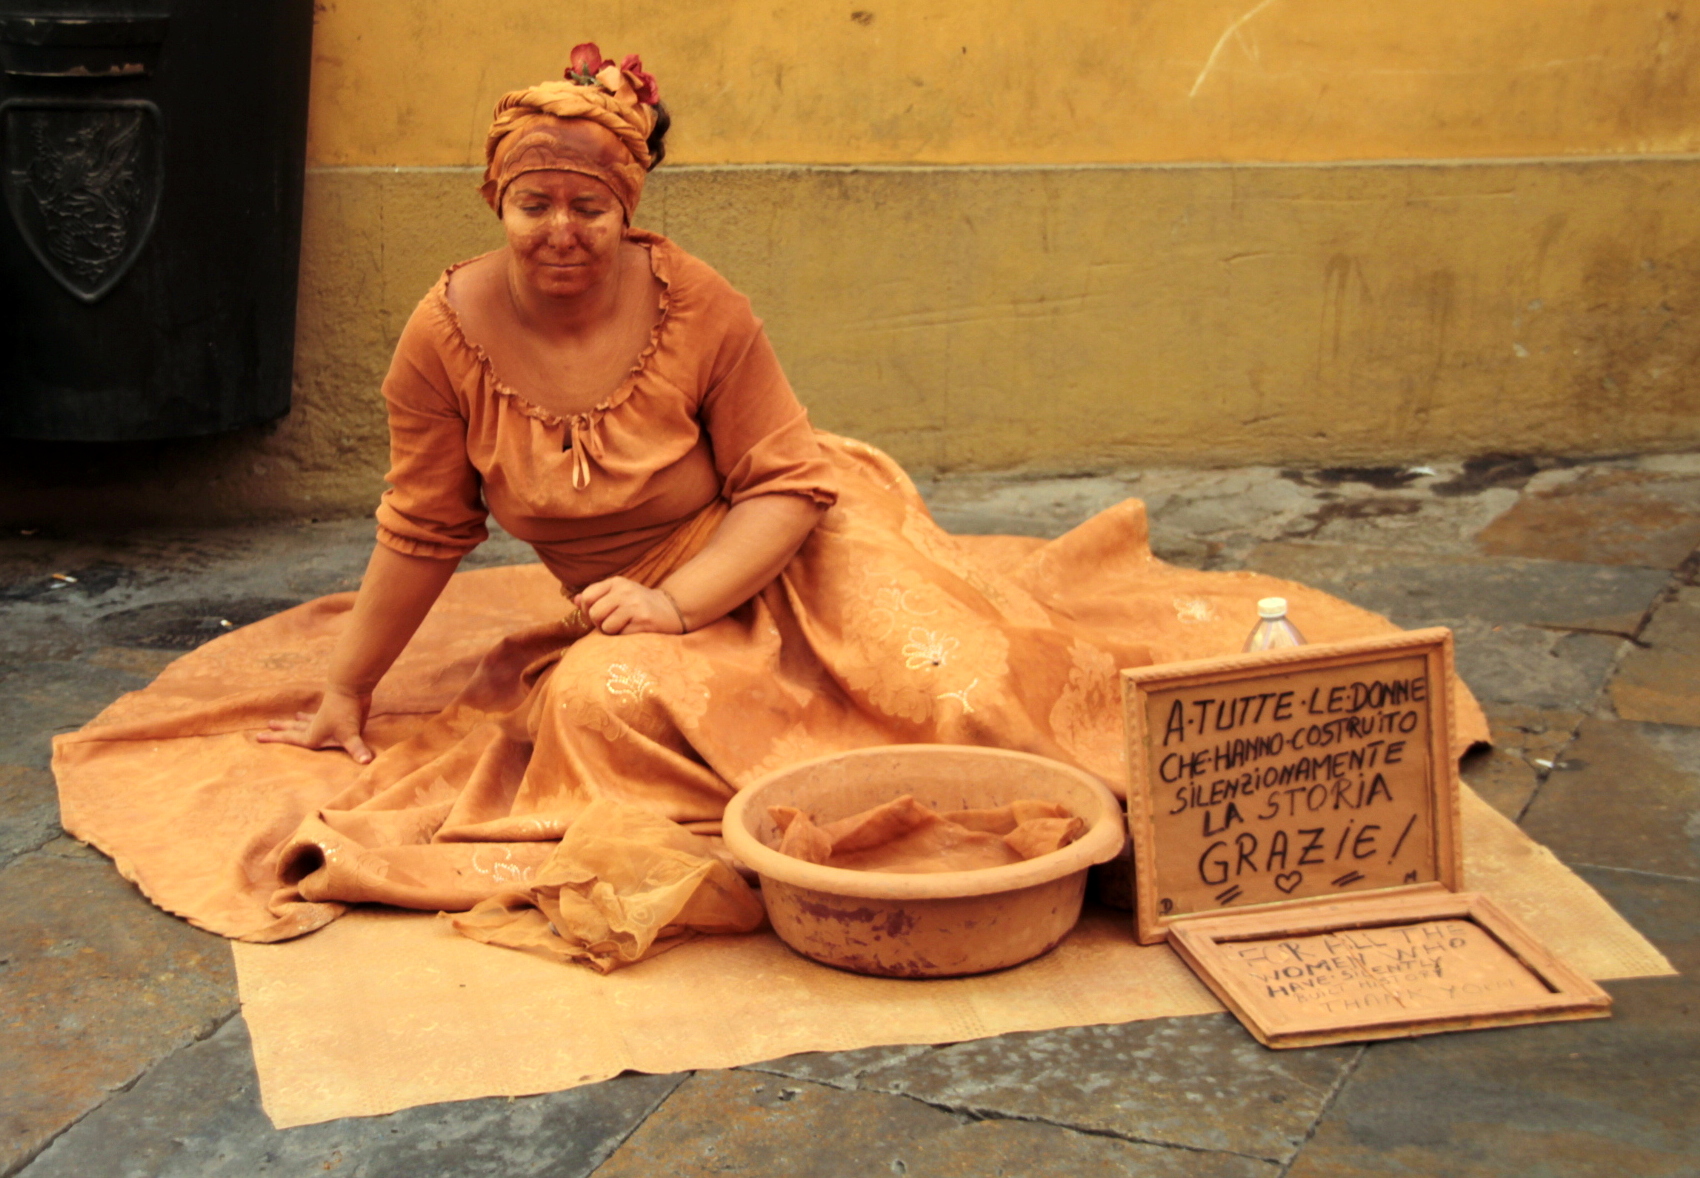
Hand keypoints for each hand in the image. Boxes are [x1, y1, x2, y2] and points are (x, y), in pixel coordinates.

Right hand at [256, 685, 375, 762]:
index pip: (290, 740)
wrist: (350, 686)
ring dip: (295, 721)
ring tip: (291, 717)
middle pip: (293, 729)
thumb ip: (357, 749)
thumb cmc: (346, 712)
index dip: (274, 739)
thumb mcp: (351, 734)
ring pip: (304, 721)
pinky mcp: (332, 713)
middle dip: (280, 730)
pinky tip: (309, 715)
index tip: (257, 737)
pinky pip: (316, 717)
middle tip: (266, 726)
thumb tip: (368, 762)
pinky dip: (310, 717)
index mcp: (312, 736)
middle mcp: (314, 727)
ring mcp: (323, 719)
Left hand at [576, 576, 684, 634]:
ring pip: (606, 626)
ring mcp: (635, 606)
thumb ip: (596, 596)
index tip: (600, 613)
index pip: (587, 597)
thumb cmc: (639, 604)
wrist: (672, 610)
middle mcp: (625, 591)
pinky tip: (635, 630)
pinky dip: (625, 637)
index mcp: (616, 582)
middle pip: (594, 614)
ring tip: (625, 626)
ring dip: (613, 632)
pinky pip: (621, 635)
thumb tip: (575, 600)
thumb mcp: (618, 593)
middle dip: (600, 623)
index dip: (588, 609)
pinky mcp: (643, 621)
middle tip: (613, 623)